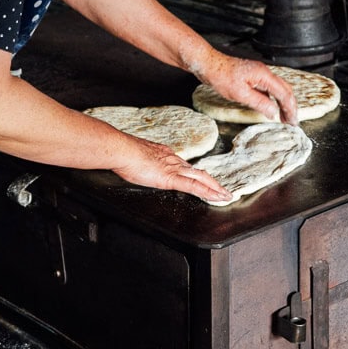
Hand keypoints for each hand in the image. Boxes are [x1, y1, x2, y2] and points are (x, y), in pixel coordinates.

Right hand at [112, 137, 231, 203]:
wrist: (122, 150)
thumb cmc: (124, 153)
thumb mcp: (135, 157)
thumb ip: (141, 162)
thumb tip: (138, 165)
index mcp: (165, 155)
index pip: (185, 166)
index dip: (195, 174)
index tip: (202, 179)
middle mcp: (173, 161)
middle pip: (198, 172)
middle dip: (211, 182)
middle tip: (222, 190)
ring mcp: (174, 169)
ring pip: (201, 178)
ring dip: (214, 188)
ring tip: (225, 196)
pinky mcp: (171, 178)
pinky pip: (193, 187)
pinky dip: (207, 192)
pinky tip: (215, 197)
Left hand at [194, 51, 298, 125]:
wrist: (208, 64)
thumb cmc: (220, 75)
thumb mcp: (240, 94)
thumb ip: (259, 103)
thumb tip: (273, 112)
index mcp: (264, 75)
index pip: (284, 94)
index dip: (290, 109)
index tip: (292, 122)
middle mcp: (264, 73)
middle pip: (285, 90)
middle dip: (290, 107)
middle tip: (292, 122)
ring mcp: (259, 74)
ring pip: (277, 89)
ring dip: (282, 104)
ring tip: (284, 118)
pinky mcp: (253, 77)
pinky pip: (268, 89)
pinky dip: (273, 100)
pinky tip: (270, 109)